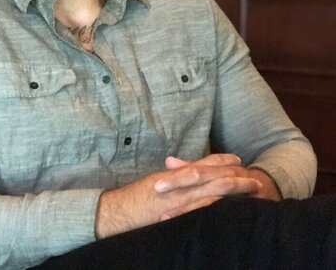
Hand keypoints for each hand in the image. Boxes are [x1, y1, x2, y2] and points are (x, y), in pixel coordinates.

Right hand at [95, 153, 261, 238]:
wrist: (117, 211)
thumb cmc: (133, 200)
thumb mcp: (155, 185)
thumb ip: (171, 180)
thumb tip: (179, 173)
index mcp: (175, 176)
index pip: (202, 164)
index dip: (221, 160)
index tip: (237, 158)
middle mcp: (180, 184)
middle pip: (213, 174)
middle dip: (234, 173)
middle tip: (253, 173)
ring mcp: (180, 198)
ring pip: (213, 189)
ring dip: (234, 188)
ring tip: (253, 189)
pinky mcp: (177, 212)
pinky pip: (202, 207)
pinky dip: (219, 204)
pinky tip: (233, 206)